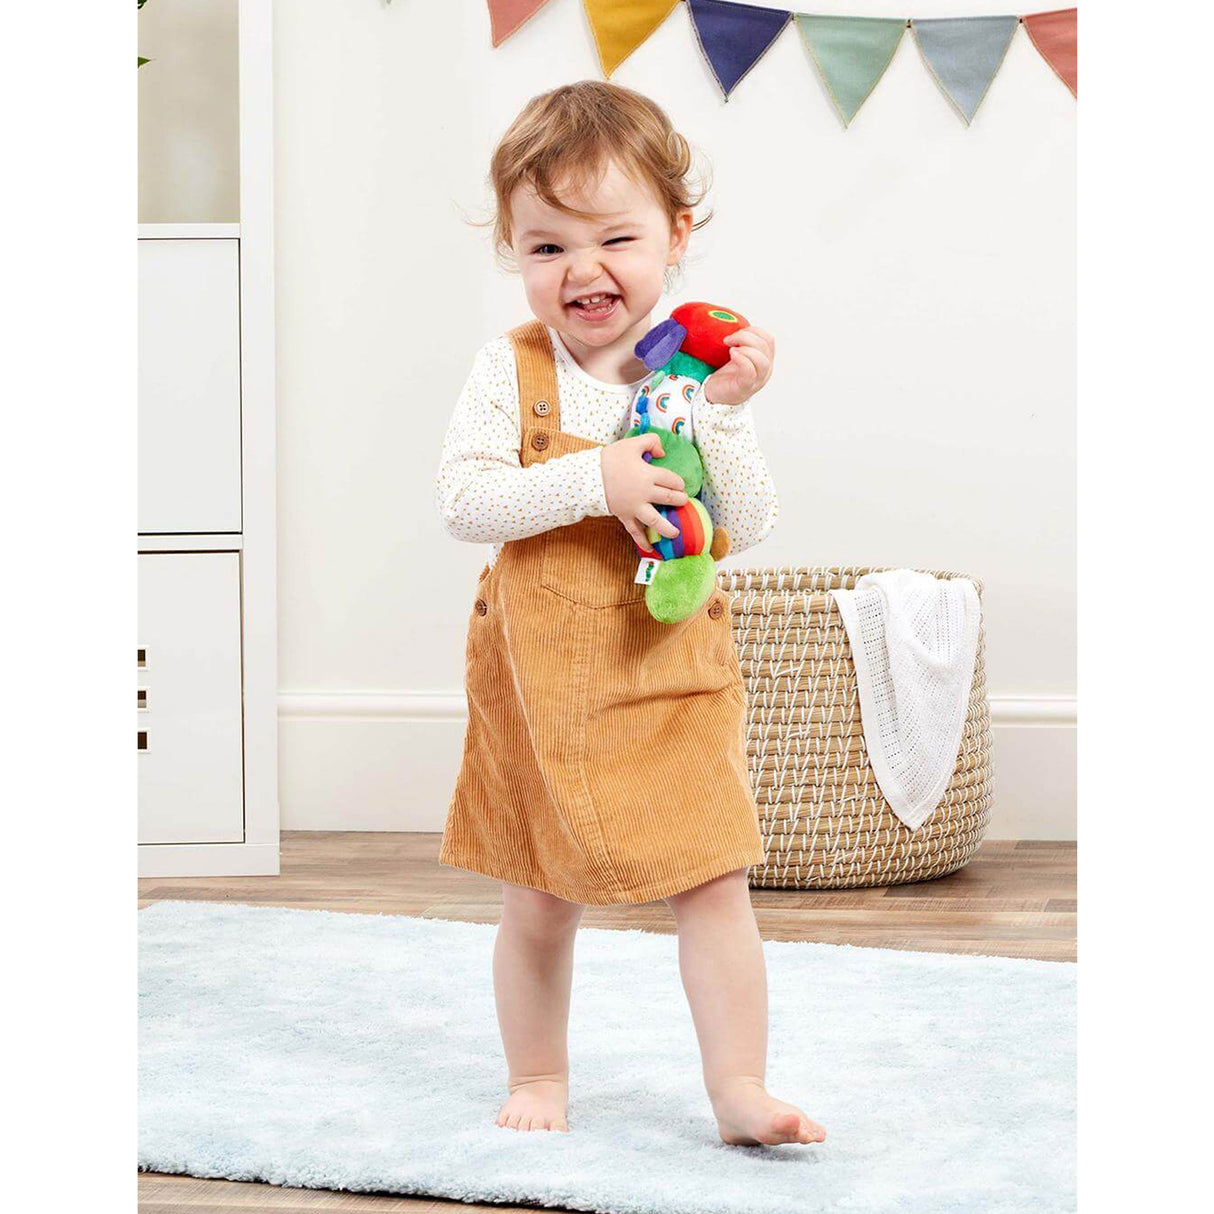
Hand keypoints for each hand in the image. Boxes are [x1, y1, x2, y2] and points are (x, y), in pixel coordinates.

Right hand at [601, 432, 687, 553]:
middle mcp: (644, 493)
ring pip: (655, 520)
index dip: (679, 482)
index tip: (680, 485)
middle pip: (668, 498)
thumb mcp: (631, 444)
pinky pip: (635, 531)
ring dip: (667, 528)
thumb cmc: (610, 459)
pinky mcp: (625, 516)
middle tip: (683, 501)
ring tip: (676, 533)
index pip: (671, 480)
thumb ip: (651, 442)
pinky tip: (651, 549)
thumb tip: (662, 453)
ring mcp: (635, 507)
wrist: (588, 476)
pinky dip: (642, 541)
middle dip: (679, 500)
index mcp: (648, 475)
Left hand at [702, 326, 774, 405]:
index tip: (737, 332)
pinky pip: (750, 372)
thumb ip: (742, 343)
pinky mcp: (745, 387)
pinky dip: (741, 359)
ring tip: (730, 348)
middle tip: (729, 339)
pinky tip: (732, 355)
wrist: (714, 396)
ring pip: (762, 359)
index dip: (754, 331)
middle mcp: (765, 371)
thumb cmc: (726, 376)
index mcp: (765, 360)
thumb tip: (735, 324)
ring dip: (745, 347)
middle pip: (766, 346)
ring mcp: (757, 380)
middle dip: (746, 336)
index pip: (769, 339)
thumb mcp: (737, 355)